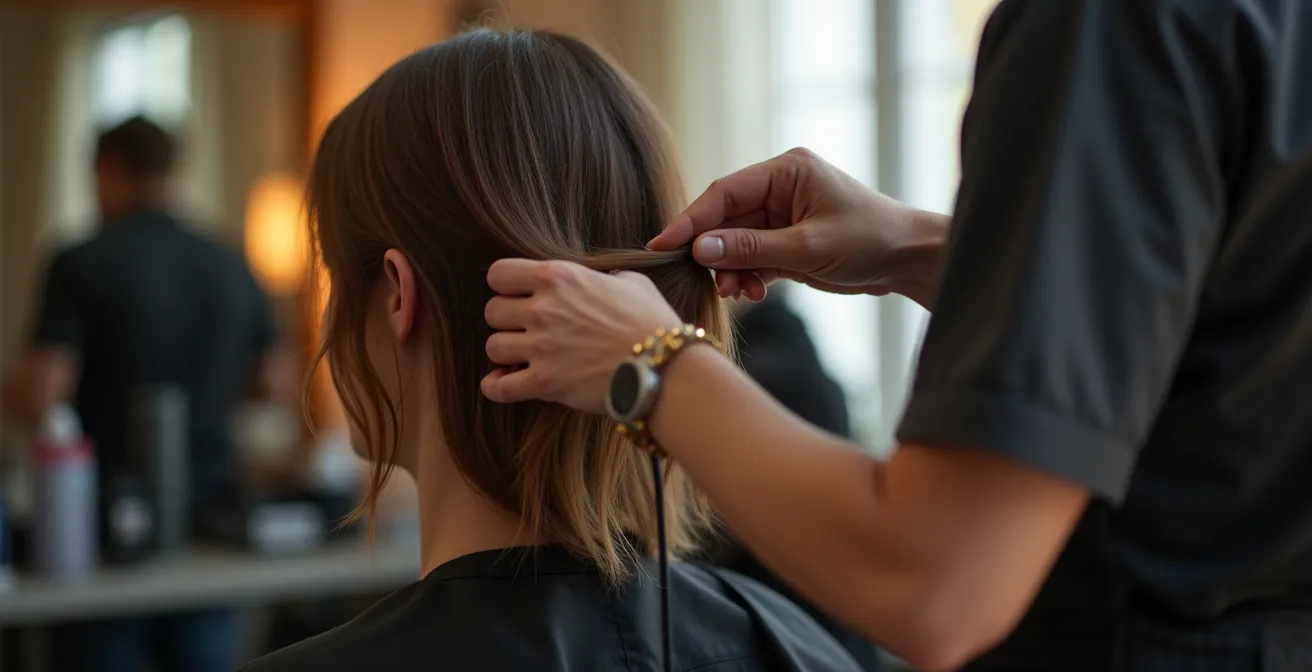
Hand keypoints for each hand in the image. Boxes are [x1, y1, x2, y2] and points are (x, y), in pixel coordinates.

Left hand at [481, 259, 680, 412]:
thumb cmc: (653, 323)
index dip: (505, 286)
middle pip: (491, 311)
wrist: (666, 367)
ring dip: (505, 354)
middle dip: (506, 321)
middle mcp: (544, 309)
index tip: (517, 296)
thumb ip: (602, 278)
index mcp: (560, 277)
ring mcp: (541, 347)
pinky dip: (497, 387)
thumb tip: (600, 282)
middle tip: (523, 330)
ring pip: (493, 347)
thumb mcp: (631, 282)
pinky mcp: (544, 383)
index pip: (499, 273)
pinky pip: (499, 387)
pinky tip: (502, 384)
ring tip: (521, 357)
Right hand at [650, 148, 945, 305]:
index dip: (691, 220)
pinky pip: (754, 257)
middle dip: (715, 253)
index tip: (663, 245)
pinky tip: (753, 293)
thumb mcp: (807, 247)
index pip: (725, 193)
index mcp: (786, 171)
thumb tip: (700, 248)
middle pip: (726, 220)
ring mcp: (783, 215)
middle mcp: (780, 188)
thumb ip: (751, 248)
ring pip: (737, 243)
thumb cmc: (869, 241)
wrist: (909, 260)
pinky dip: (749, 276)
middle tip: (708, 282)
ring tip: (738, 293)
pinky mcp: (788, 242)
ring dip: (732, 269)